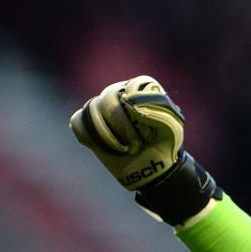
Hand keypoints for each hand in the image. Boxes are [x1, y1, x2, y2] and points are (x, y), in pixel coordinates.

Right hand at [70, 75, 184, 189]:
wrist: (153, 166)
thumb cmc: (166, 144)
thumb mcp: (172, 127)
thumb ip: (158, 110)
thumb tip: (130, 102)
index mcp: (143, 89)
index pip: (135, 85)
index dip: (140, 109)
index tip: (149, 131)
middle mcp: (121, 93)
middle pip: (110, 98)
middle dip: (123, 126)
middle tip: (137, 146)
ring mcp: (103, 107)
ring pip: (92, 109)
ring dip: (108, 136)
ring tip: (124, 150)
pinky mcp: (89, 123)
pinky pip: (78, 121)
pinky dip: (89, 136)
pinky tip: (106, 148)